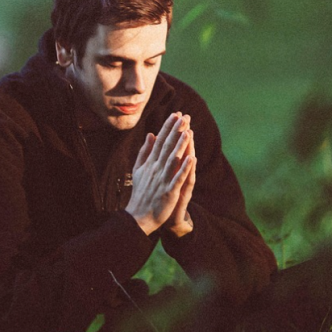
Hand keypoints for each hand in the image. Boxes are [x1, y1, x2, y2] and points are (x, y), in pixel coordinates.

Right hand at [126, 113, 194, 235]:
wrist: (139, 216)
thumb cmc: (141, 192)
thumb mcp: (139, 169)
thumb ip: (145, 151)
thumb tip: (151, 134)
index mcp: (150, 163)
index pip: (160, 141)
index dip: (168, 127)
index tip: (175, 114)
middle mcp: (156, 169)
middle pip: (167, 147)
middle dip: (176, 131)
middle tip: (185, 117)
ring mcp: (162, 180)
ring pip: (173, 159)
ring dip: (181, 145)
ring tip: (188, 131)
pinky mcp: (169, 192)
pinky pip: (178, 178)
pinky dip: (184, 168)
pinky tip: (192, 158)